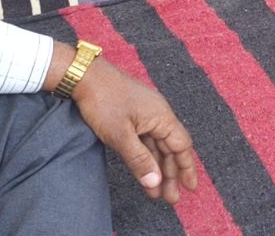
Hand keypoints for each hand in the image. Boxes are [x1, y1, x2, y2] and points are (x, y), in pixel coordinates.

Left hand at [68, 56, 199, 203]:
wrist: (84, 75)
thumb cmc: (104, 100)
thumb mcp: (121, 135)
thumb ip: (140, 160)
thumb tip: (155, 182)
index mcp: (161, 116)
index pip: (181, 146)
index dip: (187, 168)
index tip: (190, 188)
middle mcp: (158, 114)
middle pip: (170, 148)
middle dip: (171, 174)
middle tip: (170, 198)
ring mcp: (145, 114)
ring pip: (157, 145)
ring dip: (157, 168)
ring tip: (155, 191)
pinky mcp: (132, 115)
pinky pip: (145, 139)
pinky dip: (146, 157)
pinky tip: (144, 170)